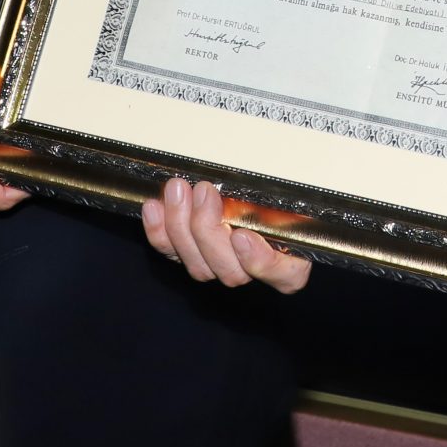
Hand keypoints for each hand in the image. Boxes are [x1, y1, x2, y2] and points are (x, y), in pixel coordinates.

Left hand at [141, 177, 311, 292]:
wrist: (247, 171)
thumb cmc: (274, 179)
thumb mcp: (285, 182)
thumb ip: (280, 190)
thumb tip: (277, 178)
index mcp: (292, 253)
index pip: (287, 275)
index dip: (262, 261)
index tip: (242, 235)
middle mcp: (256, 266)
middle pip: (232, 272)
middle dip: (209, 232)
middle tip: (204, 192)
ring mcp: (221, 263)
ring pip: (199, 267)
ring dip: (182, 228)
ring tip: (178, 191)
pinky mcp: (191, 253)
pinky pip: (173, 254)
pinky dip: (160, 232)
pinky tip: (154, 207)